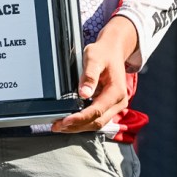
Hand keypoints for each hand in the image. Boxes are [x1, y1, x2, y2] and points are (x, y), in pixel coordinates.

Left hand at [52, 15, 137, 132]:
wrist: (113, 50)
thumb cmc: (103, 53)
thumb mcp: (94, 59)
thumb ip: (89, 76)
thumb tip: (84, 94)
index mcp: (117, 92)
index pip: (97, 111)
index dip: (80, 118)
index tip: (65, 121)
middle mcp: (119, 102)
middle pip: (97, 122)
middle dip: (77, 126)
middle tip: (57, 126)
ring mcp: (115, 105)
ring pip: (97, 123)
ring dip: (79, 126)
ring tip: (60, 126)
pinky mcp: (109, 105)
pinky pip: (97, 117)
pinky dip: (84, 121)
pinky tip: (71, 121)